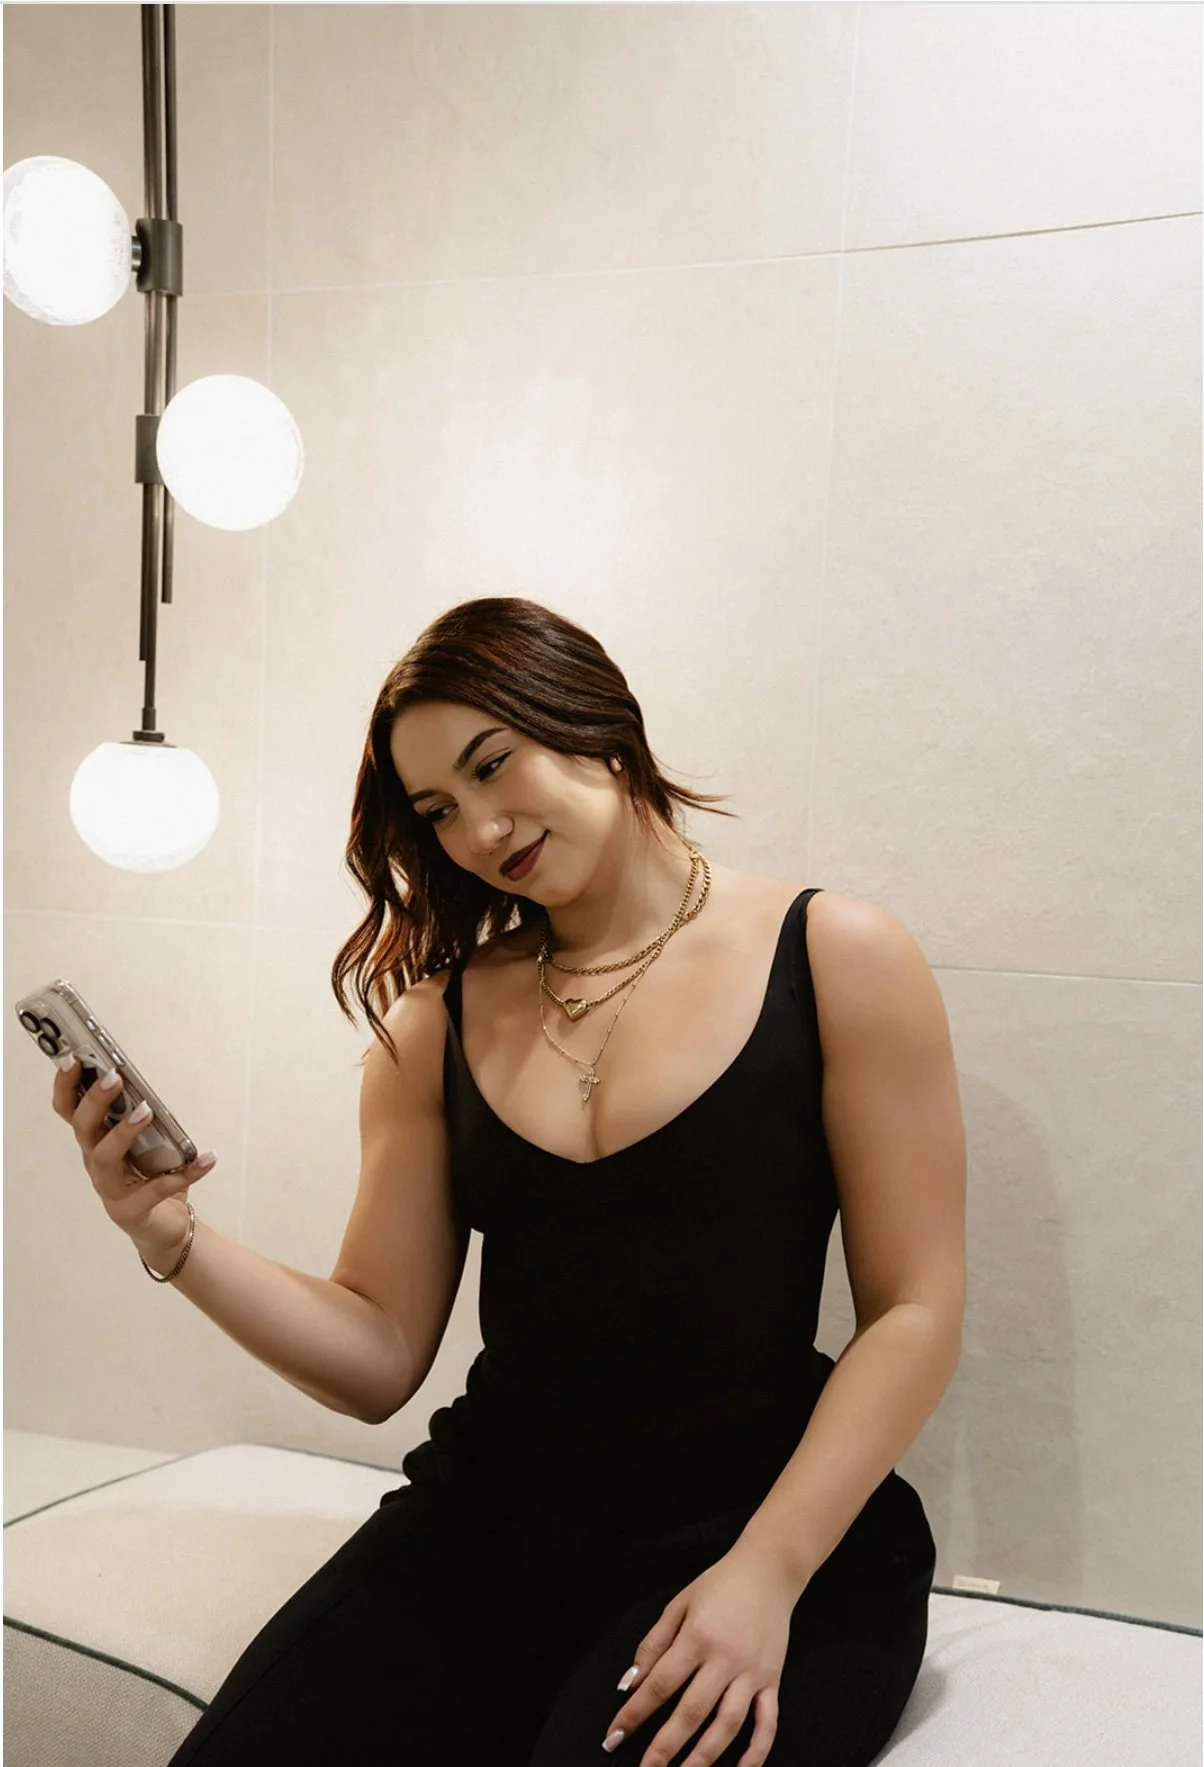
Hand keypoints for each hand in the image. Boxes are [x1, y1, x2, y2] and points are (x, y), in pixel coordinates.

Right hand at [52, 1055, 214, 1266]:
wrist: (166, 1228)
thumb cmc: (153, 1178)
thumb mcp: (150, 1143)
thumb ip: (148, 1119)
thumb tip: (152, 1095)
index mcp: (96, 1142)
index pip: (70, 1111)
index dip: (66, 1087)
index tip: (72, 1059)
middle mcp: (96, 1164)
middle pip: (83, 1129)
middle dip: (95, 1101)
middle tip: (113, 1077)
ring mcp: (109, 1190)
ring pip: (104, 1158)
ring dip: (124, 1131)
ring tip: (146, 1110)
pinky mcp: (129, 1212)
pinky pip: (155, 1190)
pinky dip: (185, 1172)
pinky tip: (208, 1158)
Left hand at [602, 1543, 800, 1766]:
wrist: (769, 1570)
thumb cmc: (720, 1584)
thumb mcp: (679, 1603)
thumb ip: (653, 1643)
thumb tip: (629, 1683)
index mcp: (697, 1637)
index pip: (659, 1684)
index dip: (634, 1714)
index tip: (615, 1736)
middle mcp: (725, 1658)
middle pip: (691, 1712)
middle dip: (664, 1748)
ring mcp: (752, 1672)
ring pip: (727, 1725)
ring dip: (704, 1758)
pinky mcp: (772, 1680)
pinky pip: (766, 1723)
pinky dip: (756, 1752)